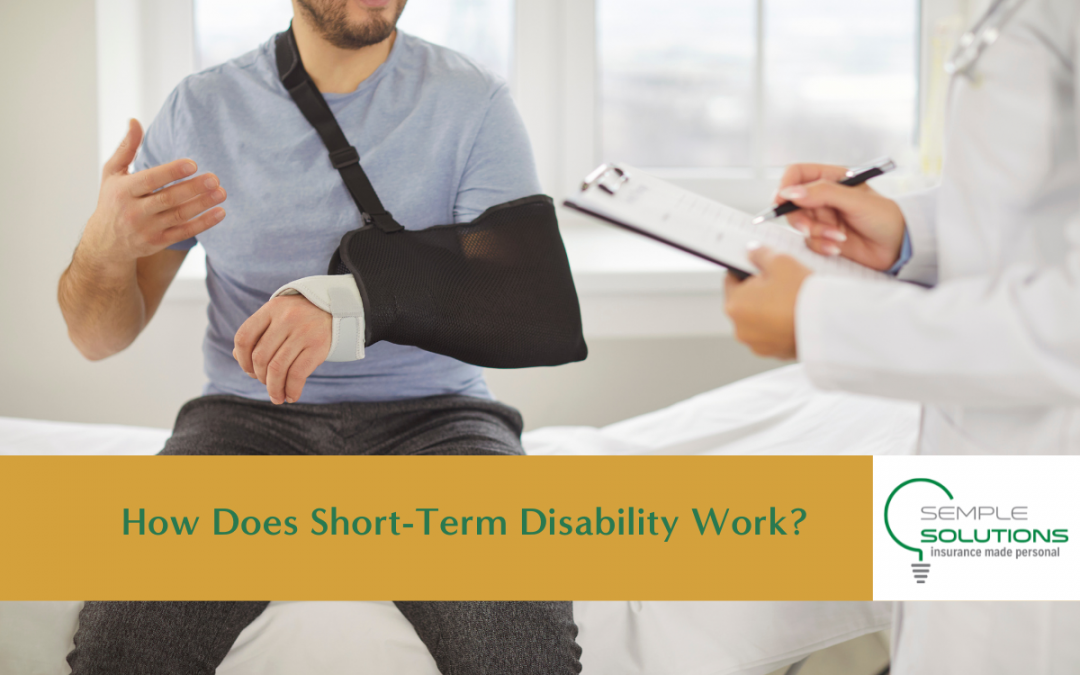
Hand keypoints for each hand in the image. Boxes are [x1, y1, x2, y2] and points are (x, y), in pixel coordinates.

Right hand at [79, 119, 225, 265]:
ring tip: (221, 192)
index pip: (150, 180)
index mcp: (123, 191)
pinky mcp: (159, 242)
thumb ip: (126, 148)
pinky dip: (203, 224)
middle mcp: (135, 211)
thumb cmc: (112, 200)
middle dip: (192, 189)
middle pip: (168, 199)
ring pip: (179, 216)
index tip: (193, 164)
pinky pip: (184, 232)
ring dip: (202, 205)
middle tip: (214, 178)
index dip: (171, 172)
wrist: (106, 243)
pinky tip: (220, 212)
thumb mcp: (112, 174)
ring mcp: (147, 229)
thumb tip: (134, 120)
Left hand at [233, 295, 332, 403]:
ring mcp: (303, 332)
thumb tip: (239, 357)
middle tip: (266, 384)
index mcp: (271, 309)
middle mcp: (286, 319)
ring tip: (277, 397)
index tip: (249, 371)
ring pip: (277, 368)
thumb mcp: (277, 316)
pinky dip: (291, 390)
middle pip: (260, 357)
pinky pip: (297, 374)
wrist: (336, 309)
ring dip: (274, 388)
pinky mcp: (318, 346)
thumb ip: (258, 333)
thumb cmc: (300, 316)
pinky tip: (291, 397)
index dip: (242, 359)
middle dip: (260, 377)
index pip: (244, 337)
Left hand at [724, 246, 810, 358]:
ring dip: (768, 310)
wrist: (829, 323)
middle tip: (780, 283)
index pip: (730, 280)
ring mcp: (756, 344)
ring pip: (758, 320)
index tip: (759, 268)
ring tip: (790, 300)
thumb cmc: (802, 293)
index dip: (745, 271)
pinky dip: (779, 326)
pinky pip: (772, 334)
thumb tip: (751, 252)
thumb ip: (760, 254)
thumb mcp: (780, 261)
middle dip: (758, 292)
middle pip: (744, 302)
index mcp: (734, 305)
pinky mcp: (774, 353)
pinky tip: (794, 316)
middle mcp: (740, 328)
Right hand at [775, 163, 905, 270]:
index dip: (786, 186)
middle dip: (799, 217)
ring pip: (799, 224)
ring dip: (815, 233)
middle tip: (808, 227)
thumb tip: (790, 192)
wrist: (898, 247)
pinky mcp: (823, 237)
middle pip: (792, 202)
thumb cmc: (884, 217)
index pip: (797, 174)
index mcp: (831, 178)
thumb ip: (822, 193)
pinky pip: (808, 241)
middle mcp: (823, 196)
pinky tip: (838, 246)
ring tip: (838, 237)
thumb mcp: (854, 200)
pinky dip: (821, 245)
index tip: (783, 200)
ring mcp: (822, 217)